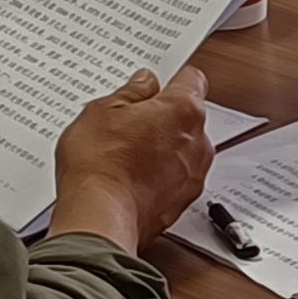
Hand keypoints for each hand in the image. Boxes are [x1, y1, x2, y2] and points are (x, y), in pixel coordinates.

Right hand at [51, 66, 213, 254]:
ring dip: (162, 148)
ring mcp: (193, 175)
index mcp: (183, 110)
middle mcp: (198, 142)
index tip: (155, 83)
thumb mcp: (102, 112)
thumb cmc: (99, 167)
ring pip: (182, 149)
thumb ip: (130, 93)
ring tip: (123, 153)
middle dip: (162, 116)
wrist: (99, 219)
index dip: (171, 78)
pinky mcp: (182, 201)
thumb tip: (143, 84)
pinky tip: (129, 176)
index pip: (191, 79)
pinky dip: (159, 176)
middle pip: (187, 117)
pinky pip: (175, 178)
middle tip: (127, 120)